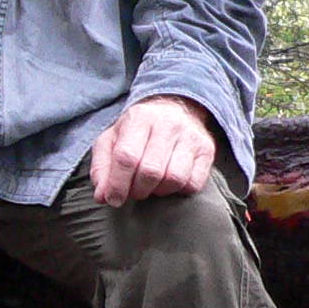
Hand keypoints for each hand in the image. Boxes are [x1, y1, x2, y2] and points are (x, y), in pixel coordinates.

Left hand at [89, 95, 217, 206]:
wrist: (174, 108)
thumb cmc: (137, 130)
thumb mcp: (111, 140)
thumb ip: (101, 167)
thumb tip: (102, 196)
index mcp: (139, 118)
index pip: (126, 156)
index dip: (117, 184)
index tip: (113, 199)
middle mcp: (167, 124)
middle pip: (150, 171)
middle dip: (137, 190)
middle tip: (133, 191)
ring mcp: (190, 137)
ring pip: (174, 179)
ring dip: (158, 191)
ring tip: (151, 186)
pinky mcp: (207, 150)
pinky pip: (193, 184)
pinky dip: (179, 191)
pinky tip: (169, 183)